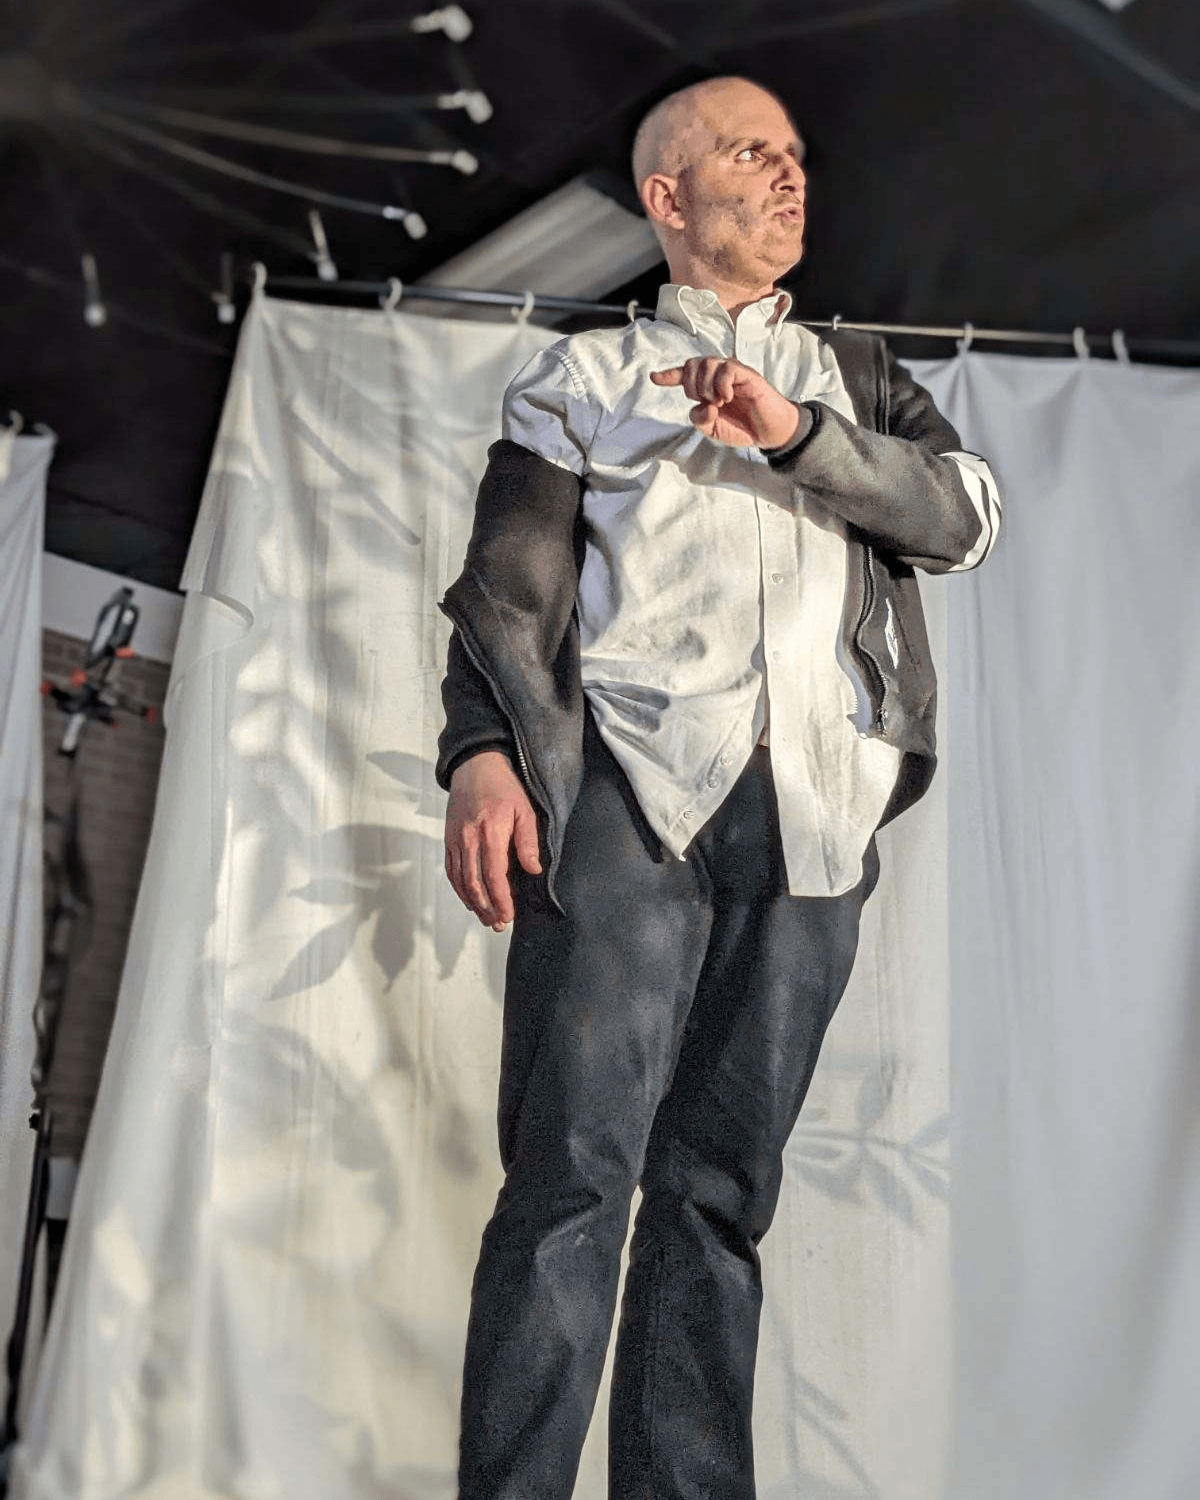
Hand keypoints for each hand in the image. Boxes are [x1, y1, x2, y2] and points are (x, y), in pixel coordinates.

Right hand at [445, 749, 541, 931]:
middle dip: (487, 908)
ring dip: (474, 903)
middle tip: (499, 925)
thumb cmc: (504, 787)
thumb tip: (533, 870)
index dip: (501, 899)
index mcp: (490, 832)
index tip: (508, 916)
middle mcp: (469, 839)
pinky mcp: (449, 840)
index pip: (494, 875)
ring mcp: (455, 840)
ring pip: (461, 880)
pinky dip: (460, 890)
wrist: (474, 766)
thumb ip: (528, 841)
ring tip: (487, 919)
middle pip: (475, 883)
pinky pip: (452, 871)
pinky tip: (471, 901)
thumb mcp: (525, 809)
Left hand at [649, 357, 810, 448]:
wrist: (769, 432)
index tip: (654, 377)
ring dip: (707, 386)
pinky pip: (726, 368)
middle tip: (707, 402)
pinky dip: (721, 385)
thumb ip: (700, 418)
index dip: (669, 376)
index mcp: (708, 386)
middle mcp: (718, 375)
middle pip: (692, 364)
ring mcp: (732, 373)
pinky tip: (728, 397)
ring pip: (707, 363)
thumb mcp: (713, 429)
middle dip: (691, 385)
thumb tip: (701, 405)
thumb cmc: (743, 427)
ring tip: (720, 401)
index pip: (685, 375)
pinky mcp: (746, 374)